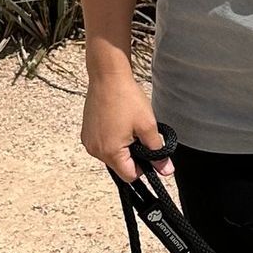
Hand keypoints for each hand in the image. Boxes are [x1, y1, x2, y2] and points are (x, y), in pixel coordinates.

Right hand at [81, 60, 167, 181]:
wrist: (107, 76)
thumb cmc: (127, 98)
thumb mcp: (147, 126)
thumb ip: (157, 152)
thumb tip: (166, 170)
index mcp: (110, 152)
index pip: (130, 176)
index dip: (144, 167)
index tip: (149, 151)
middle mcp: (95, 150)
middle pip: (119, 166)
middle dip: (133, 155)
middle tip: (140, 134)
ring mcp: (88, 141)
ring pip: (111, 155)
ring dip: (122, 147)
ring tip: (128, 126)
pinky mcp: (86, 133)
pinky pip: (102, 145)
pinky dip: (112, 139)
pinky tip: (118, 122)